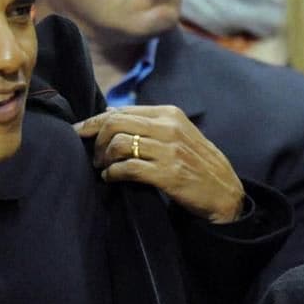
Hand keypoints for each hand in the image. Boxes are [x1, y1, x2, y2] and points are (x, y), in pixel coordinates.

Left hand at [73, 105, 244, 222]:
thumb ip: (148, 124)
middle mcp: (169, 127)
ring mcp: (169, 150)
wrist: (225, 192)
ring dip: (103, 158)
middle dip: (95, 139)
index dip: (94, 121)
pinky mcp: (168, 173)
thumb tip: (109, 114)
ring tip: (103, 169)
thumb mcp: (177, 134)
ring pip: (119, 143)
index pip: (121, 110)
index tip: (78, 132)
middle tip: (93, 157)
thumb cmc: (197, 164)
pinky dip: (113, 173)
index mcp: (169, 113)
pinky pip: (128, 168)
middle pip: (115, 123)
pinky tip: (110, 179)